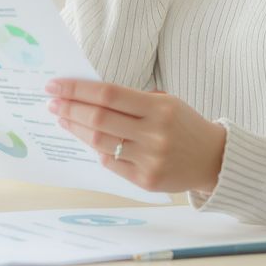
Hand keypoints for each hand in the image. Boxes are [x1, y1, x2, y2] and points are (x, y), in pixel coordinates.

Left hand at [44, 77, 226, 194]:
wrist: (214, 158)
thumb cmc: (183, 124)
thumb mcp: (165, 102)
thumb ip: (130, 100)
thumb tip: (86, 94)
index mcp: (159, 108)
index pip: (108, 94)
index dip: (77, 89)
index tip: (55, 85)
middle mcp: (154, 133)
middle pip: (99, 119)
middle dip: (70, 108)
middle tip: (52, 101)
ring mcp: (150, 159)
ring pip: (100, 142)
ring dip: (75, 128)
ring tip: (62, 117)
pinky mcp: (146, 180)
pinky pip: (111, 163)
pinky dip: (97, 150)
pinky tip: (88, 139)